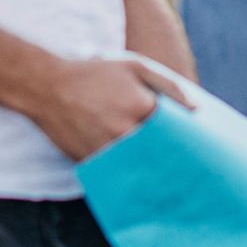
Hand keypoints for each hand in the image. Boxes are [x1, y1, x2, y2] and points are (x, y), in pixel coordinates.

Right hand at [32, 56, 194, 162]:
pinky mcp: (93, 162)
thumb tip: (196, 111)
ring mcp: (108, 149)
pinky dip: (128, 174)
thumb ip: (169, 86)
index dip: (187, 141)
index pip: (177, 133)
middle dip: (173, 160)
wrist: (46, 87)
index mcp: (142, 107)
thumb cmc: (93, 74)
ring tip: (168, 179)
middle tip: (188, 170)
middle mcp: (127, 131)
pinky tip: (136, 174)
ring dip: (153, 170)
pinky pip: (117, 173)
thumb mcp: (134, 67)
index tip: (199, 150)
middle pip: (161, 154)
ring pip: (141, 167)